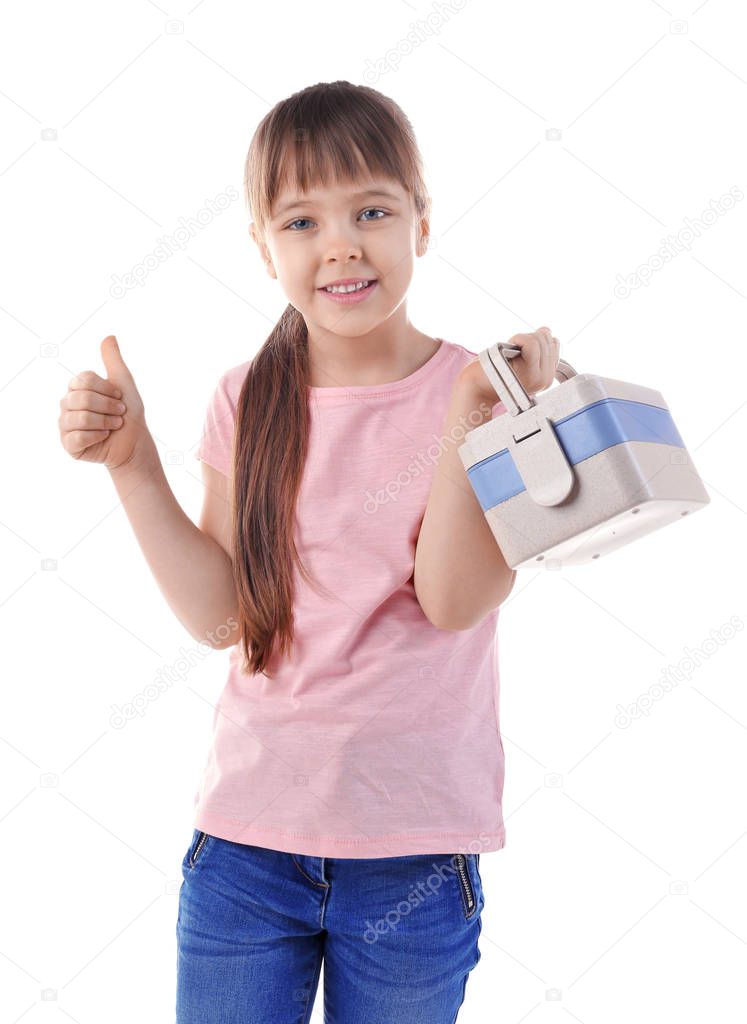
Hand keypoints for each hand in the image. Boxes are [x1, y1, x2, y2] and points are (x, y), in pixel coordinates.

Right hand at [58, 335, 154, 471]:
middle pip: (82, 398)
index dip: (107, 389)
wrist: (135, 442)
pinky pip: (78, 437)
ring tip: (113, 426)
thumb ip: (113, 360)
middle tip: (119, 414)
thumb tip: (109, 336)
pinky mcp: (69, 445)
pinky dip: (97, 436)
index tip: (119, 397)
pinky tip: (104, 437)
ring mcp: (65, 425)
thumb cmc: (128, 413)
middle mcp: (67, 405)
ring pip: (80, 417)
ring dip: (105, 422)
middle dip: (108, 407)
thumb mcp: (123, 382)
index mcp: (76, 388)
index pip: (84, 379)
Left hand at [462, 326, 560, 401]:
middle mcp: (546, 379)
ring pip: (540, 339)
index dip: (535, 341)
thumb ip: (538, 347)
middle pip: (547, 338)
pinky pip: (531, 343)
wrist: (476, 386)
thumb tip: (546, 331)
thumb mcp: (522, 360)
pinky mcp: (527, 372)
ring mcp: (538, 377)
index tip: (520, 353)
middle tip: (512, 354)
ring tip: (510, 354)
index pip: (553, 343)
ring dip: (521, 339)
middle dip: (528, 338)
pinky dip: (518, 339)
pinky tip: (509, 349)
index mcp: (546, 376)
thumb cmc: (494, 370)